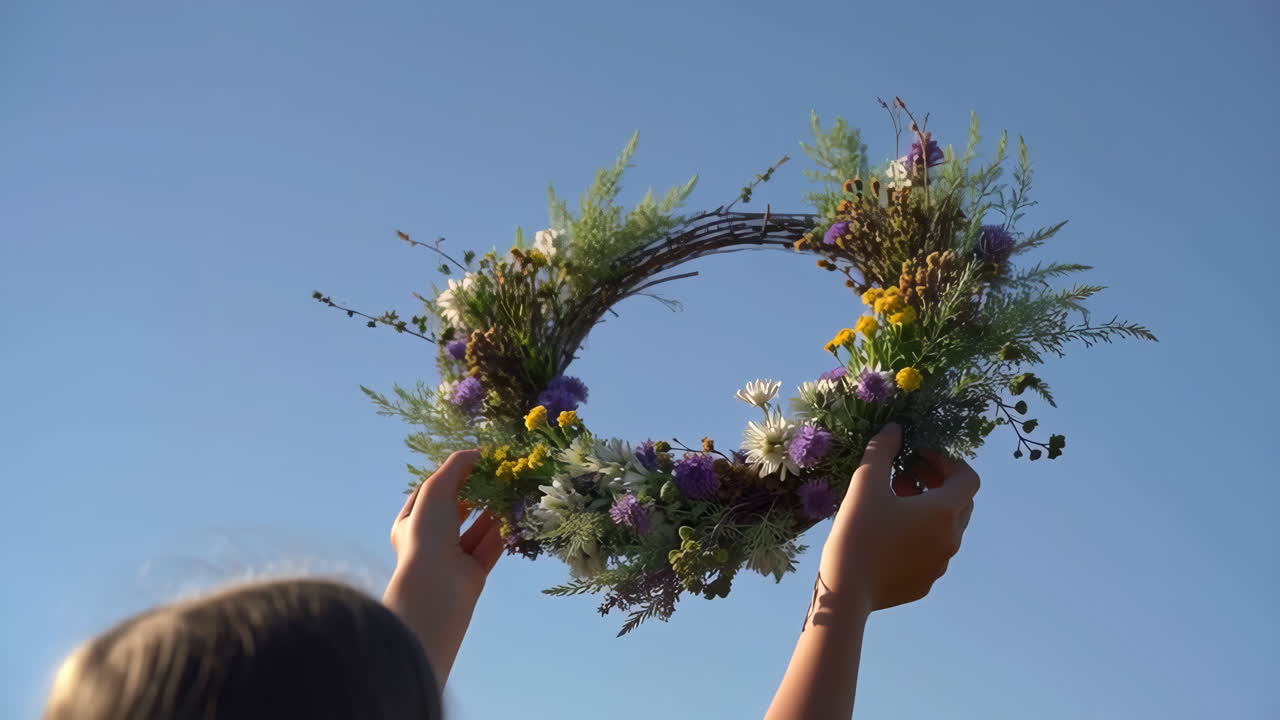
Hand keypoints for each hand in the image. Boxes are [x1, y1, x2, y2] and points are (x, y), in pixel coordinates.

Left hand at [382, 450, 502, 684]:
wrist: (437, 589)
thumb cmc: (427, 535)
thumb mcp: (435, 490)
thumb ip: (457, 466)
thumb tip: (478, 453)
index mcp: (411, 521)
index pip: (431, 492)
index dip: (453, 475)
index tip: (477, 463)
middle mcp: (430, 539)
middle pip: (458, 509)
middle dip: (479, 492)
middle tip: (500, 475)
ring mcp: (452, 557)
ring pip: (478, 527)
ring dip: (495, 509)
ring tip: (514, 489)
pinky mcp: (474, 572)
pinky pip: (491, 546)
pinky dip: (504, 530)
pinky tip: (517, 513)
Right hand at [817, 423, 978, 617]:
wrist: (847, 592)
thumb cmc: (858, 532)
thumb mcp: (866, 483)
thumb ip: (883, 450)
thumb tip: (895, 428)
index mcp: (944, 512)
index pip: (968, 477)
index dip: (946, 461)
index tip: (918, 456)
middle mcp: (951, 538)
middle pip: (960, 502)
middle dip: (936, 483)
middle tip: (905, 475)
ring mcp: (940, 564)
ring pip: (945, 527)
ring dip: (927, 508)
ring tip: (892, 502)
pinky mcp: (925, 581)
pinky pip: (931, 550)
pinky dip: (918, 533)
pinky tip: (888, 532)